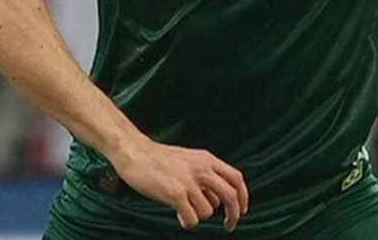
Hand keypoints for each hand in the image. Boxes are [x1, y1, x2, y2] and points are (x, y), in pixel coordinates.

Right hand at [112, 137, 248, 231]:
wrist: (134, 152)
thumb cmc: (158, 158)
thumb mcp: (189, 159)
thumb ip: (205, 175)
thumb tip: (215, 199)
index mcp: (207, 159)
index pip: (236, 178)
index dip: (243, 197)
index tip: (241, 210)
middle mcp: (202, 169)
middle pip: (231, 196)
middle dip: (233, 215)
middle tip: (229, 225)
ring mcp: (189, 182)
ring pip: (208, 212)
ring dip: (198, 216)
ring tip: (184, 210)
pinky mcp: (176, 194)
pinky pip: (192, 219)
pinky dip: (187, 222)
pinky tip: (179, 217)